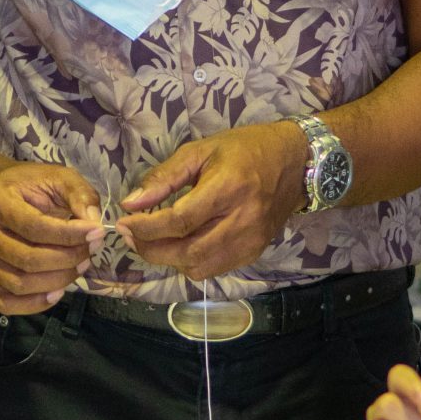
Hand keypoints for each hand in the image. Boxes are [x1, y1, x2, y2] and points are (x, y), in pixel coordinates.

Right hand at [0, 162, 104, 313]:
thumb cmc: (28, 186)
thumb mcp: (55, 176)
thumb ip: (78, 193)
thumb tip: (93, 222)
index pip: (33, 226)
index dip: (68, 234)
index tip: (97, 232)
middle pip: (27, 259)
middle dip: (67, 259)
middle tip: (90, 250)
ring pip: (18, 284)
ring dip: (57, 280)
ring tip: (80, 266)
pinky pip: (7, 302)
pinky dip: (35, 303)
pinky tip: (58, 291)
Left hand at [118, 122, 307, 281]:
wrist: (296, 163)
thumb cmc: (245, 149)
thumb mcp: (201, 151)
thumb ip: (164, 178)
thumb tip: (130, 203)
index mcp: (228, 188)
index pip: (179, 221)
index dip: (146, 228)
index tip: (124, 223)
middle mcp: (241, 221)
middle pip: (186, 251)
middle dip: (151, 249)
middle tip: (130, 236)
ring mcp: (250, 241)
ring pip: (198, 267)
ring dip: (169, 259)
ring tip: (153, 241)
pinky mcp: (254, 253)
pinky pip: (213, 269)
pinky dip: (190, 262)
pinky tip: (181, 245)